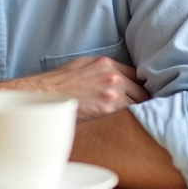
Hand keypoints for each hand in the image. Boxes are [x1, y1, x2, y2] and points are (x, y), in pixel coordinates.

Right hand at [20, 56, 149, 121]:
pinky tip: (120, 124)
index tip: (138, 94)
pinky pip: (127, 117)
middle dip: (140, 101)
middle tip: (138, 110)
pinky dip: (125, 120)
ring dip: (134, 112)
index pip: (137, 75)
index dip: (139, 86)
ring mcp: (112, 94)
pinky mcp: (108, 111)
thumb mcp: (84, 64)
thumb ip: (105, 68)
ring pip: (137, 106)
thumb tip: (121, 75)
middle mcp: (113, 77)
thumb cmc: (62, 81)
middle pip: (142, 92)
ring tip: (131, 120)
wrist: (45, 95)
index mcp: (107, 64)